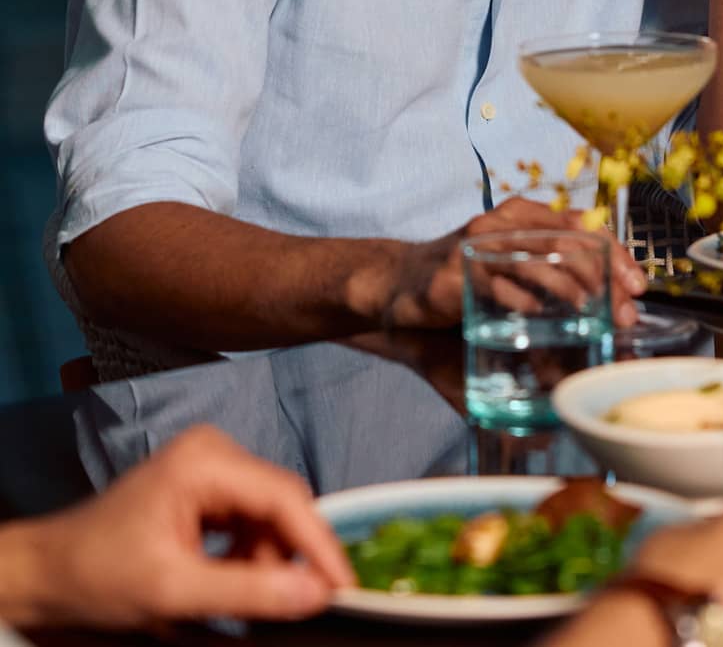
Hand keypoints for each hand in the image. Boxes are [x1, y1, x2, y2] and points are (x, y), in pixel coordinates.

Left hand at [3, 426, 350, 629]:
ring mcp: (210, 466)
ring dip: (263, 560)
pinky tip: (223, 579)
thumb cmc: (94, 575)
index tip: (346, 586)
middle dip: (287, 555)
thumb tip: (315, 593)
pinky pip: (248, 520)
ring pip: (267, 516)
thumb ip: (247, 591)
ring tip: (236, 597)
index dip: (319, 543)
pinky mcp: (206, 487)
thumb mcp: (172, 591)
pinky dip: (246, 555)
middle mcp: (215, 452)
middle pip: (280, 504)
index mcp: (206, 461)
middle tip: (298, 602)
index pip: (284, 497)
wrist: (44, 575)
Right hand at [377, 197, 647, 330]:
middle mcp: (504, 222)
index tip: (638, 284)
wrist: (401, 281)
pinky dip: (520, 299)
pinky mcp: (456, 275)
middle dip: (602, 275)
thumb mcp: (514, 263)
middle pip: (566, 241)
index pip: (582, 224)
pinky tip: (539, 315)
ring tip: (592, 310)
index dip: (615, 252)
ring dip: (569, 287)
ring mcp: (479, 247)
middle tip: (624, 310)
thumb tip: (609, 298)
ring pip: (536, 259)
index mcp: (524, 215)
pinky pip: (496, 285)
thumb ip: (554, 269)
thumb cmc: (468, 275)